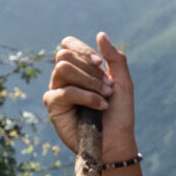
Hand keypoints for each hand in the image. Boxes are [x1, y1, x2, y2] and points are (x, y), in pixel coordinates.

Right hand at [43, 33, 135, 155]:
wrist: (116, 140)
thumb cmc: (120, 112)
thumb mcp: (123, 82)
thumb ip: (115, 58)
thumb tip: (100, 34)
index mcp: (79, 68)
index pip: (68, 44)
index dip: (83, 50)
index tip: (100, 63)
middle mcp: (65, 77)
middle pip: (65, 55)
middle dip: (90, 70)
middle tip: (108, 88)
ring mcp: (57, 90)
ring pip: (62, 68)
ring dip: (89, 81)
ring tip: (104, 97)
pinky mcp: (53, 106)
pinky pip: (65, 91)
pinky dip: (86, 97)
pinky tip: (99, 106)